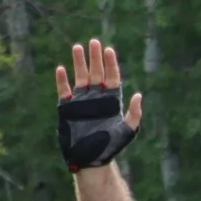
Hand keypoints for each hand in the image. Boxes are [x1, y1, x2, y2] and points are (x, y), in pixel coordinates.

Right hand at [54, 38, 143, 169]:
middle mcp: (97, 98)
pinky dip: (62, 80)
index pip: (112, 77)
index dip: (111, 64)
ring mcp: (81, 101)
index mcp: (112, 101)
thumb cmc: (112, 146)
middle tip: (94, 42)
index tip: (109, 50)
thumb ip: (134, 114)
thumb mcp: (128, 130)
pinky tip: (61, 69)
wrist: (91, 159)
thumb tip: (138, 95)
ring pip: (80, 77)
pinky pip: (64, 91)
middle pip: (96, 73)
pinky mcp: (67, 108)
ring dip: (79, 63)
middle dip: (96, 57)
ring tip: (78, 47)